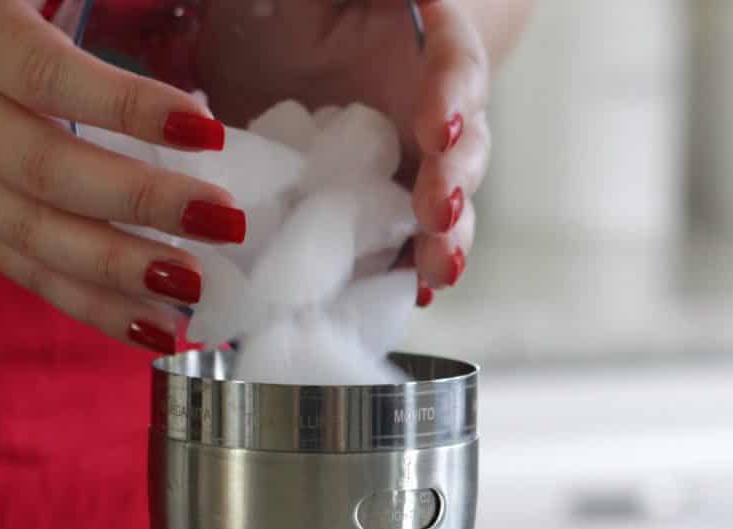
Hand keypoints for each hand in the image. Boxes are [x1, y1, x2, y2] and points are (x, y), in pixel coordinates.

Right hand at [0, 0, 246, 351]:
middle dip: (142, 203)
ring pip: (42, 243)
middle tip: (221, 220)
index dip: (126, 105)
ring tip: (194, 292)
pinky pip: (31, 278)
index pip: (51, 79)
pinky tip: (151, 331)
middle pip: (54, 175)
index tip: (204, 126)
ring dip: (122, 273)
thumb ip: (50, 9)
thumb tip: (147, 19)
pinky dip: (92, 310)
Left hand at [195, 0, 490, 302]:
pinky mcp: (379, 209)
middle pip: (462, 148)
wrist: (270, 51)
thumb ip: (339, 4)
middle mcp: (428, 111)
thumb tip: (371, 9)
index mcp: (420, 45)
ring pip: (444, 205)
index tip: (436, 128)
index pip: (453, 65)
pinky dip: (405, 271)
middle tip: (439, 214)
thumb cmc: (289, 7)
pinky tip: (409, 295)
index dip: (450, 95)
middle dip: (453, 183)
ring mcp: (409, 166)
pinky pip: (400, 243)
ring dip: (444, 241)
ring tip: (437, 272)